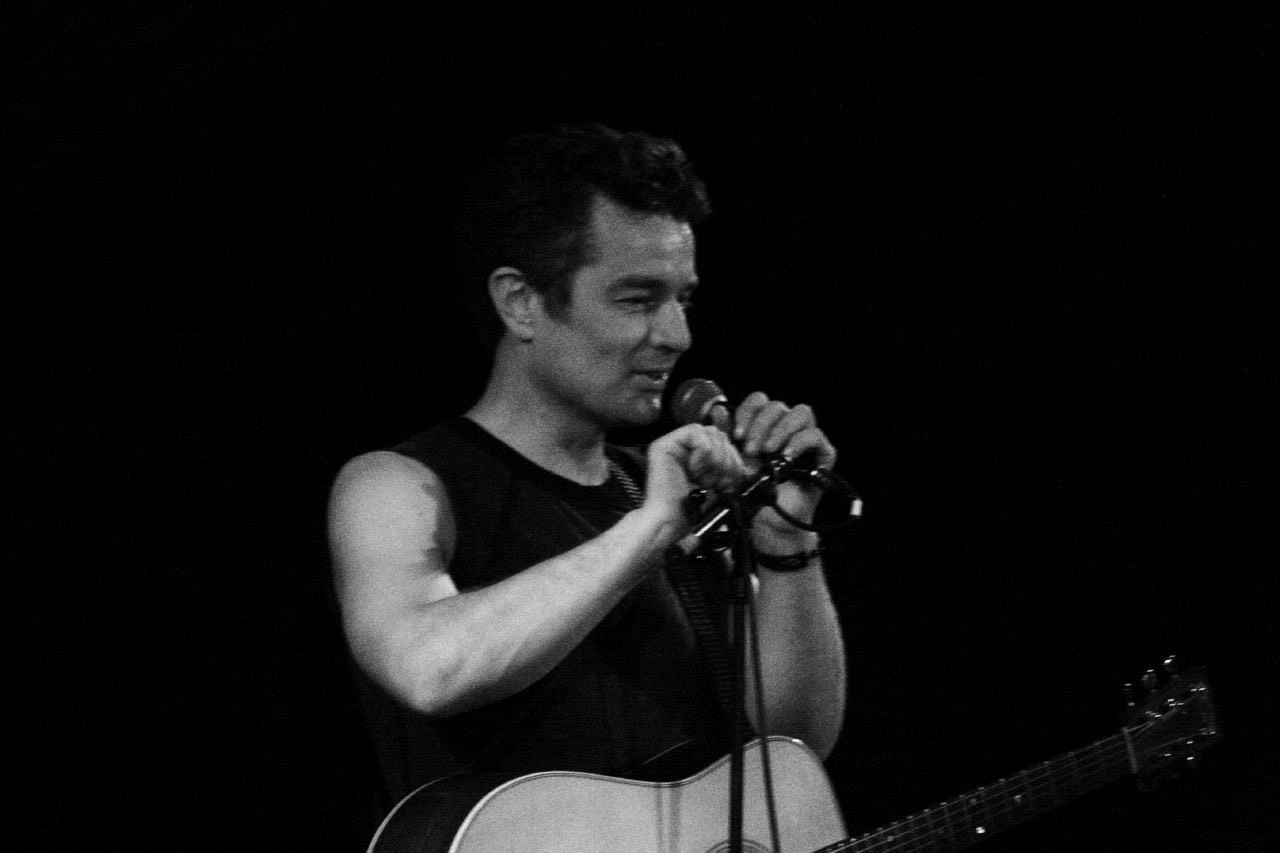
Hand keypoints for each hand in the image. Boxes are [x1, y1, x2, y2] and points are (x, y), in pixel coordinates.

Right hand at [643, 424, 746, 533]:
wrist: (671, 525)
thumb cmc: (692, 512)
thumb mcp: (720, 487)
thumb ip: (730, 472)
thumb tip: (748, 468)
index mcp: (695, 455)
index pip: (722, 441)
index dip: (733, 457)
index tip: (732, 481)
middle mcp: (682, 447)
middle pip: (717, 434)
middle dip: (726, 458)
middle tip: (721, 483)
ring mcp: (671, 444)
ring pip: (709, 431)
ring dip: (716, 457)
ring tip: (706, 480)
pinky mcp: (662, 446)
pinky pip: (695, 433)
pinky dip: (703, 452)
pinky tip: (695, 473)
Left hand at [732, 391, 837, 534]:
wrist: (768, 522)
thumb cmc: (752, 492)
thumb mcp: (732, 462)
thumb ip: (726, 436)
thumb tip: (718, 410)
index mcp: (765, 426)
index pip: (759, 401)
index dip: (747, 412)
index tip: (737, 435)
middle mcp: (786, 428)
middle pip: (777, 406)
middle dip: (760, 426)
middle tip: (750, 450)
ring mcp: (806, 440)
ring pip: (800, 412)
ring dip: (780, 429)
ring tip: (769, 452)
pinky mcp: (822, 454)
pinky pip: (815, 435)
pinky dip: (799, 442)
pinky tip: (786, 457)